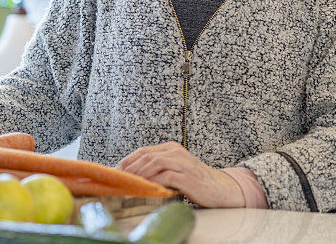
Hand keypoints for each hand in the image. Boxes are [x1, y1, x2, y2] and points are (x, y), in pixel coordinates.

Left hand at [116, 141, 244, 207]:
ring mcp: (182, 163)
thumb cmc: (195, 181)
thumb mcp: (175, 168)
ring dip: (139, 173)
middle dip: (129, 168)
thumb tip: (134, 175)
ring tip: (129, 183)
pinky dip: (153, 182)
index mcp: (171, 148)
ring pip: (154, 162)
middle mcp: (176, 152)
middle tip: (119, 179)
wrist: (219, 188)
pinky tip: (146, 188)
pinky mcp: (187, 176)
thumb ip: (159, 168)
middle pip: (146, 155)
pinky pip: (165, 176)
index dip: (128, 160)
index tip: (116, 171)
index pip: (143, 150)